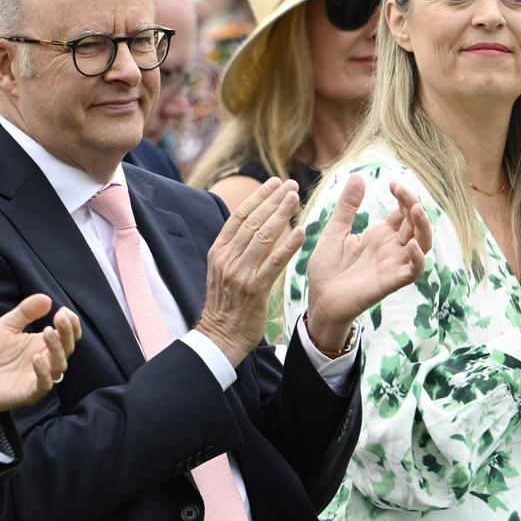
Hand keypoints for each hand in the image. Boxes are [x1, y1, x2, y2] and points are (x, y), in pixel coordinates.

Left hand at [0, 295, 81, 431]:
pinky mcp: (28, 393)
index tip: (63, 310)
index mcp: (42, 344)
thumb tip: (46, 298)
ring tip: (47, 333)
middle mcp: (45, 361)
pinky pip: (43, 385)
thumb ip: (25, 312)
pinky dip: (44, 373)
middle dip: (67, 332)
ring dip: (57, 349)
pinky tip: (36, 358)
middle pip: (67, 348)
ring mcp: (38, 377)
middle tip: (59, 317)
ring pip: (59, 366)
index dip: (71, 324)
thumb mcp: (6, 326)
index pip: (67, 335)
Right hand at [196, 178, 304, 366]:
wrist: (220, 337)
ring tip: (296, 198)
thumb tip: (253, 225)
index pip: (239, 216)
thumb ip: (236, 248)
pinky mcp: (254, 289)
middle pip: (252, 221)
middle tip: (291, 184)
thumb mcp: (223, 270)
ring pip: (262, 236)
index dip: (258, 197)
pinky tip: (301, 232)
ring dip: (281, 214)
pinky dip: (288, 246)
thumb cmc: (226, 304)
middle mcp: (227, 258)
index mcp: (219, 251)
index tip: (274, 183)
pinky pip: (273, 263)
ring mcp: (240, 273)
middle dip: (273, 199)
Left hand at [304, 175, 432, 351]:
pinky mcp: (390, 282)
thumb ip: (347, 206)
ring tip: (415, 209)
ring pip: (422, 244)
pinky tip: (411, 246)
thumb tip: (358, 176)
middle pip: (415, 224)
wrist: (319, 299)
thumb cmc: (327, 268)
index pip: (403, 212)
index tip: (393, 182)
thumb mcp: (335, 230)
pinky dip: (417, 259)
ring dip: (423, 227)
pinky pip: (413, 271)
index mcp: (380, 235)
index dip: (403, 196)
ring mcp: (393, 264)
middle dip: (413, 204)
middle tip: (401, 189)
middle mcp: (391, 248)